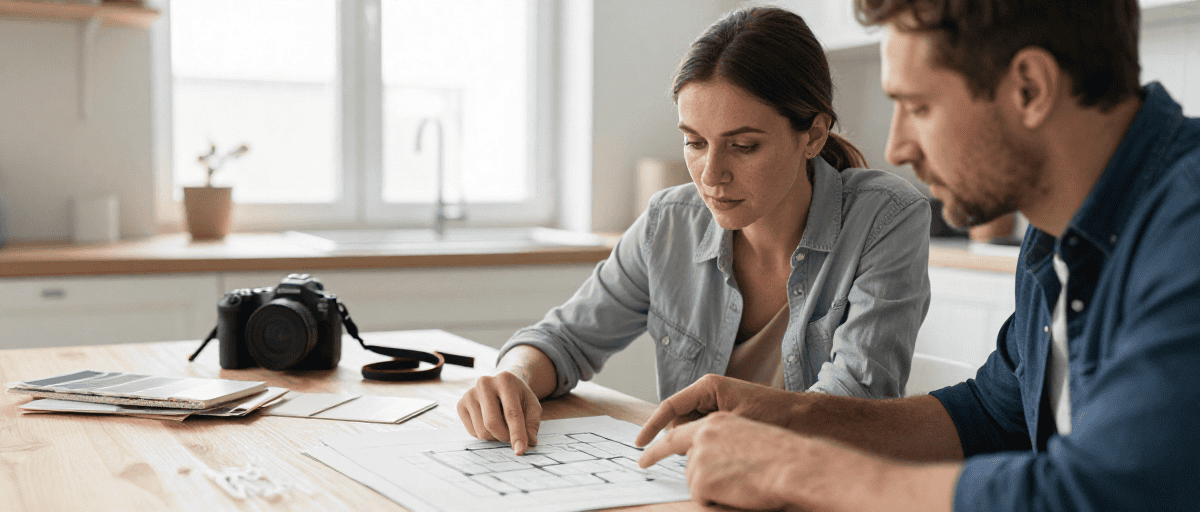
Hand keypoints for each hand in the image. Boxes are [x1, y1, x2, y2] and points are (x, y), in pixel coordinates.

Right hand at [456, 370, 540, 453]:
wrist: (501, 385)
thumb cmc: (518, 398)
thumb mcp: (532, 406)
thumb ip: (532, 423)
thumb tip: (530, 442)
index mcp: (505, 380)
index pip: (511, 413)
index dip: (517, 434)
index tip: (520, 451)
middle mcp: (484, 383)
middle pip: (492, 424)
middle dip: (505, 436)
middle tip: (512, 434)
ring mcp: (470, 394)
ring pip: (482, 431)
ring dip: (495, 437)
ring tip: (501, 424)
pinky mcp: (460, 404)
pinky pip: (473, 433)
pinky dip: (485, 434)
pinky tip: (489, 422)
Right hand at [635, 374, 807, 446]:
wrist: (802, 416)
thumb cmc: (772, 414)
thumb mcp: (734, 422)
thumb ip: (705, 430)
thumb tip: (681, 445)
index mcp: (708, 386)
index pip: (670, 406)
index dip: (652, 426)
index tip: (640, 444)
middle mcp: (709, 392)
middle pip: (679, 420)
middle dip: (683, 438)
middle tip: (697, 454)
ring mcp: (716, 403)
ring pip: (691, 429)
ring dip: (697, 442)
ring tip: (720, 449)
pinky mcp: (724, 415)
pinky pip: (705, 431)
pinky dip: (708, 442)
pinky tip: (725, 449)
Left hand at [638, 412, 809, 509]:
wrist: (794, 465)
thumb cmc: (781, 455)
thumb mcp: (748, 436)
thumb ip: (723, 443)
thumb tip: (708, 461)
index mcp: (715, 421)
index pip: (676, 433)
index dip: (657, 447)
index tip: (643, 456)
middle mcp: (703, 435)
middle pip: (688, 462)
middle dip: (699, 475)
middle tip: (705, 477)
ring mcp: (699, 457)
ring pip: (696, 481)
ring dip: (714, 487)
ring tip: (743, 482)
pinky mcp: (701, 479)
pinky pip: (702, 498)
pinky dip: (717, 500)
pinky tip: (739, 492)